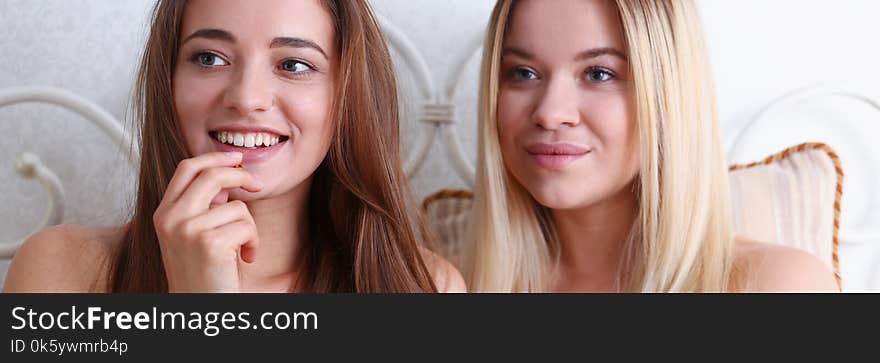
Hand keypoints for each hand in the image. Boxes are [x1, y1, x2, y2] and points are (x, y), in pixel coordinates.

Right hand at [153, 152, 262, 291]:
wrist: (199, 307)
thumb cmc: (204, 273)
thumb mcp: (194, 235)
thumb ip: (203, 206)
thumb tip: (227, 176)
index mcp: (164, 213)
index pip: (187, 168)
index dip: (215, 158)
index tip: (237, 158)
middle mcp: (170, 219)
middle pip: (212, 175)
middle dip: (241, 176)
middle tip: (258, 186)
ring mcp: (187, 230)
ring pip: (236, 206)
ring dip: (249, 228)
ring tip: (242, 249)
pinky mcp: (208, 243)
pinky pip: (246, 226)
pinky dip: (253, 242)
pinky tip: (245, 259)